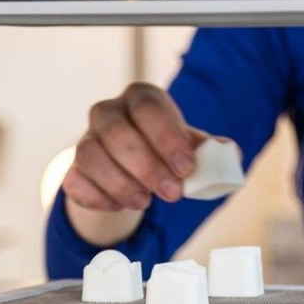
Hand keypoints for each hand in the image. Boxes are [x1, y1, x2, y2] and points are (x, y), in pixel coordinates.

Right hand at [64, 82, 206, 211]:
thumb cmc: (166, 150)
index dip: (167, 138)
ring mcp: (86, 139)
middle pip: (118, 132)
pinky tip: (120, 206)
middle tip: (173, 193)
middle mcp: (109, 112)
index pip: (148, 108)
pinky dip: (98, 198)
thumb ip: (211, 149)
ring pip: (90, 156)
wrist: (135, 166)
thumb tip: (230, 153)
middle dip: (147, 167)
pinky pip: (75, 182)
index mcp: (141, 98)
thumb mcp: (190, 145)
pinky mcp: (73, 168)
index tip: (186, 168)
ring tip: (145, 203)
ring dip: (120, 184)